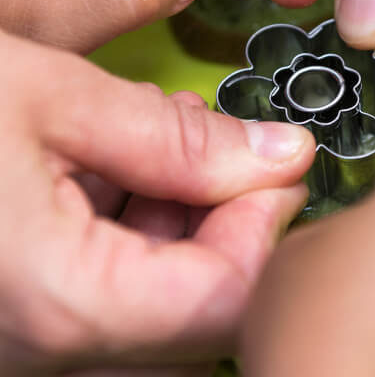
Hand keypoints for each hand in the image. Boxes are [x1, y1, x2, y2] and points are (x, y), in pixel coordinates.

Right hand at [0, 28, 315, 374]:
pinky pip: (107, 275)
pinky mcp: (18, 304)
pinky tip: (122, 152)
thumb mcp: (48, 96)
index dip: (271, 222)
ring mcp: (29, 331)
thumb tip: (280, 152)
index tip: (282, 156)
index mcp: (61, 303)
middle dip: (228, 209)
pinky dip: (134, 213)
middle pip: (198, 297)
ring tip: (168, 129)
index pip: (228, 296)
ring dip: (182, 205)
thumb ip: (174, 137)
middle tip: (231, 140)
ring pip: (158, 286)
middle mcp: (46, 343)